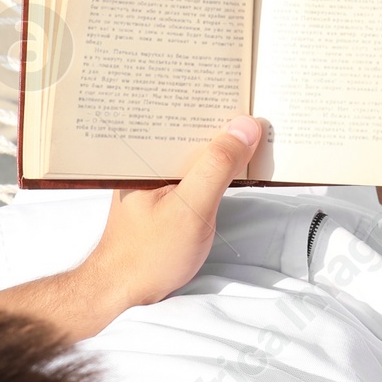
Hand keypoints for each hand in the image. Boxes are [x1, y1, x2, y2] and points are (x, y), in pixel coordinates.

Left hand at [83, 118, 261, 318]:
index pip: (182, 113)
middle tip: (261, 108)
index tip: (247, 89)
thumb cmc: (149, 253)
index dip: (214, 100)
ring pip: (196, 150)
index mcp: (145, 151)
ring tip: (256, 129)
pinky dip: (217, 166)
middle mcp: (148, 157)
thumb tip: (246, 125)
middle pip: (191, 129)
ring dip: (223, 144)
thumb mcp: (191, 208)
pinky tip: (238, 163)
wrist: (121, 291)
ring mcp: (157, 176)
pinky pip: (195, 170)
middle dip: (223, 120)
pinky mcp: (166, 194)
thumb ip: (217, 167)